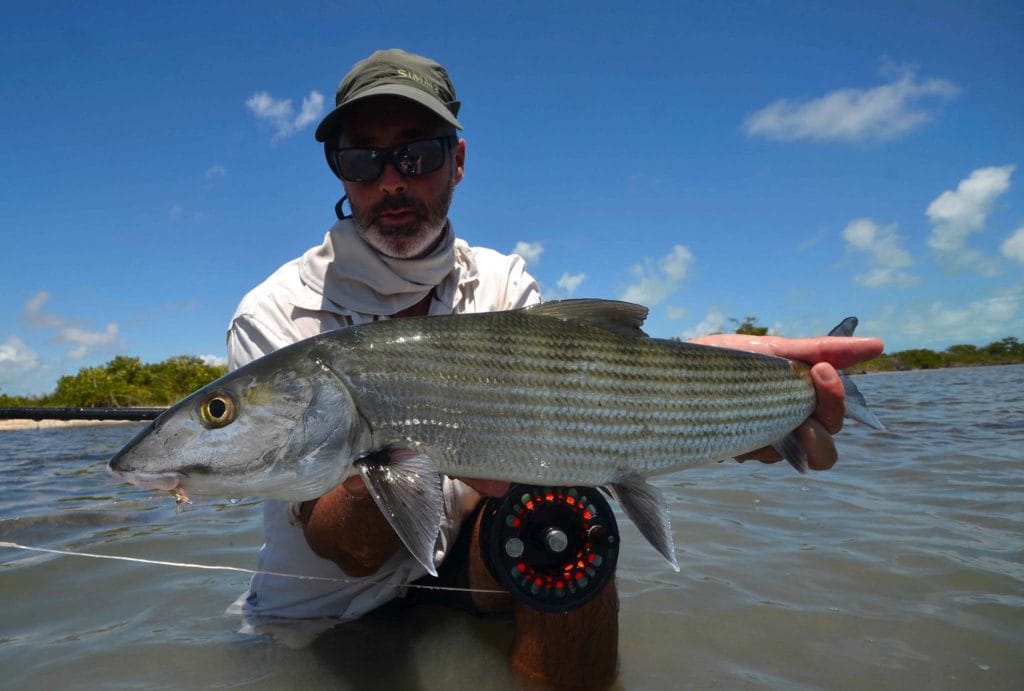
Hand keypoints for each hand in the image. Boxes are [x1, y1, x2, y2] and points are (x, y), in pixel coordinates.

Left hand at [688, 332, 883, 469]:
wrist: (672, 370)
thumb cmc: (724, 359)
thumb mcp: (773, 349)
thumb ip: (821, 349)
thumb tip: (879, 344)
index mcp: (799, 403)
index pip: (835, 418)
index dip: (838, 398)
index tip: (820, 369)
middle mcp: (786, 429)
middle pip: (826, 450)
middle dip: (825, 419)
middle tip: (806, 389)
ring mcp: (762, 442)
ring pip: (800, 459)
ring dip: (800, 438)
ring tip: (782, 416)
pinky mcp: (735, 450)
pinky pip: (758, 454)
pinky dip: (756, 436)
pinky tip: (737, 415)